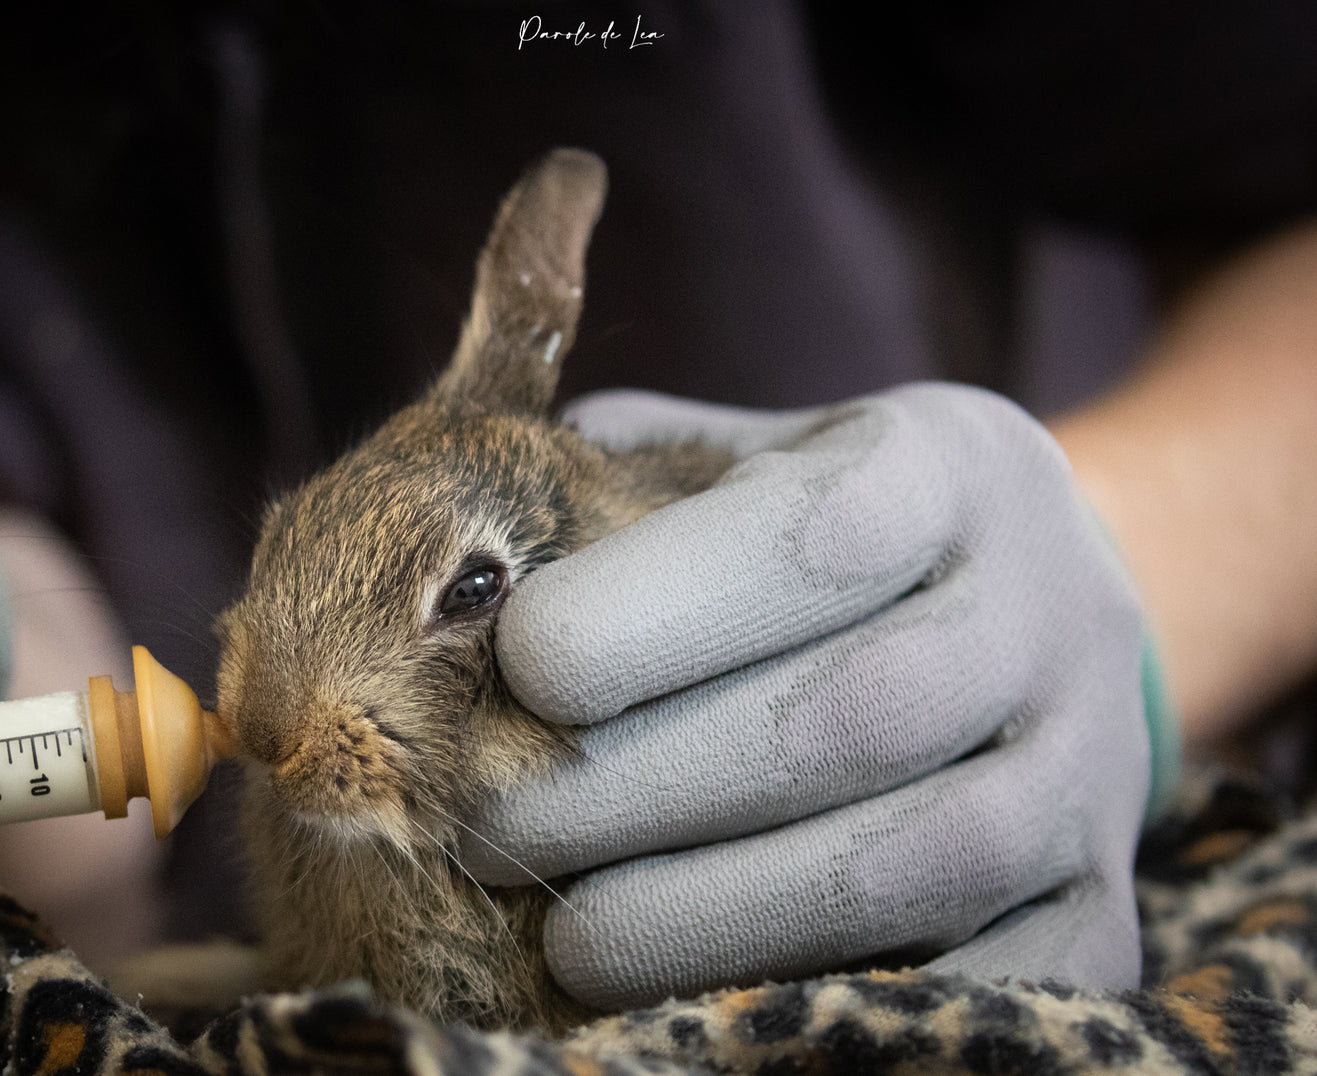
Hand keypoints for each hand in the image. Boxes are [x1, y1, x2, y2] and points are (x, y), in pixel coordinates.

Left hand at [464, 382, 1154, 1009]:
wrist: (1041, 601)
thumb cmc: (841, 529)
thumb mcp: (759, 457)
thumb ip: (634, 474)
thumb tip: (473, 553)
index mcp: (951, 469)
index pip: (813, 536)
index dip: (654, 610)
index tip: (519, 662)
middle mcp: (1043, 611)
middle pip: (852, 719)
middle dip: (639, 790)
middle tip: (487, 826)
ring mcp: (1088, 770)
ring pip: (913, 864)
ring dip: (713, 916)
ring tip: (571, 937)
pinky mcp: (1102, 902)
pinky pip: (990, 982)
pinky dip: (832, 1000)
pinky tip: (697, 995)